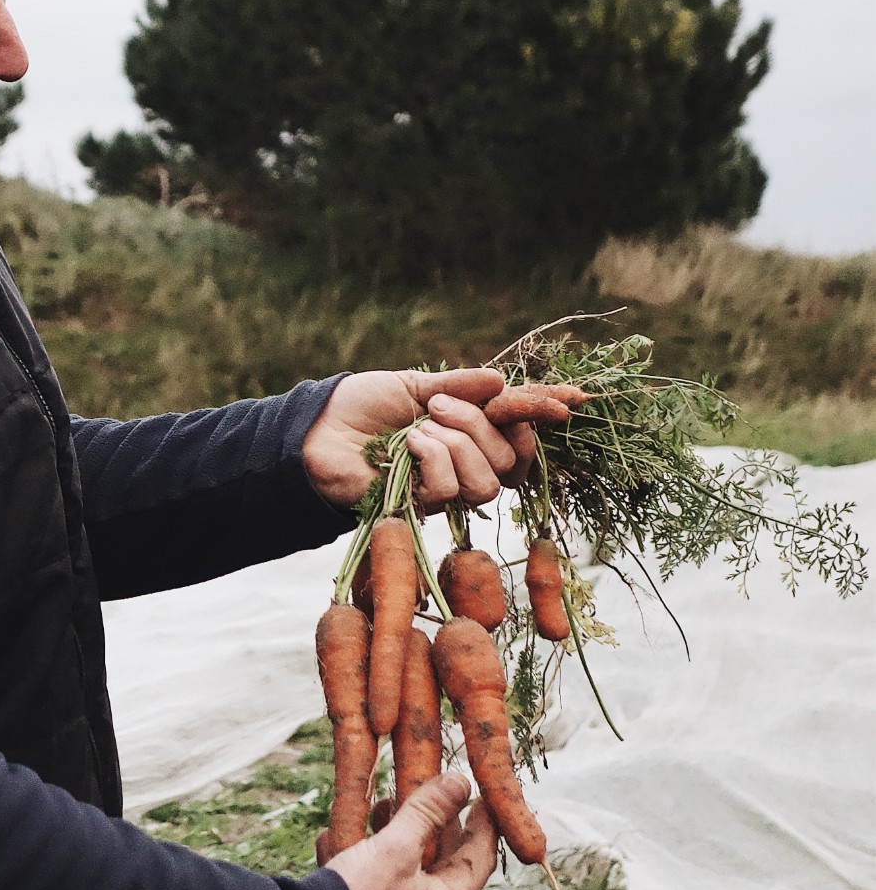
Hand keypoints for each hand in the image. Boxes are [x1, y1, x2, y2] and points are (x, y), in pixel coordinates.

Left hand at [303, 369, 535, 509]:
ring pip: (488, 480)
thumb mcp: (415, 386)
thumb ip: (461, 387)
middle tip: (438, 406)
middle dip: (480, 425)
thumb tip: (503, 382)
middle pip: (510, 459)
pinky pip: (452, 488)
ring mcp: (445, 489)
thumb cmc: (360, 408)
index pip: (519, 431)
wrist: (317, 430)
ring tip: (419, 428)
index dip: (544, 416)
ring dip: (456, 445)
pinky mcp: (422, 507)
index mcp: (467, 431)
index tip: (572, 399)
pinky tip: (406, 449)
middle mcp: (464, 464)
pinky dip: (432, 460)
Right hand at [326, 773, 497, 889]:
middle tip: (434, 786)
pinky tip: (339, 830)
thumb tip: (460, 781)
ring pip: (405, 860)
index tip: (487, 795)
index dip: (486, 823)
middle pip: (442, 856)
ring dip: (395, 829)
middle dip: (434, 819)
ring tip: (384, 802)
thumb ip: (428, 813)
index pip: (479, 857)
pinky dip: (362, 847)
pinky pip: (372, 870)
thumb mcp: (396, 848)